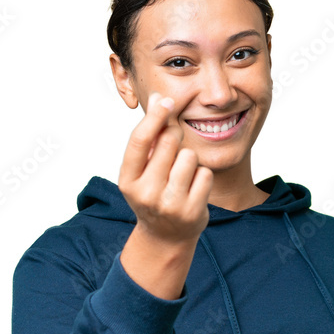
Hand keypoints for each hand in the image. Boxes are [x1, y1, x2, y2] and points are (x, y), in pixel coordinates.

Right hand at [118, 92, 212, 244]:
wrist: (165, 237)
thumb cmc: (153, 193)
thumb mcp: (142, 169)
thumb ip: (150, 137)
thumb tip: (158, 97)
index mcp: (128, 180)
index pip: (140, 140)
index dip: (154, 116)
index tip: (166, 100)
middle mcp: (146, 193)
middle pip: (169, 142)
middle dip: (175, 137)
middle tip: (172, 151)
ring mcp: (170, 204)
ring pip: (189, 156)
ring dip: (189, 160)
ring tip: (181, 175)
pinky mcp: (192, 211)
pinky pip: (205, 173)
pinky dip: (201, 176)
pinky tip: (192, 189)